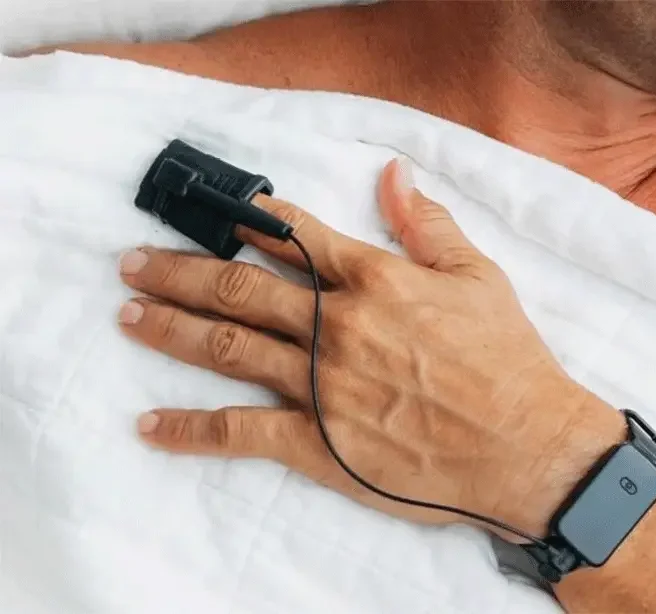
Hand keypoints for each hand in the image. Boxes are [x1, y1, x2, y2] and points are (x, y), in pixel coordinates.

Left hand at [117, 158, 617, 537]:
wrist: (526, 446)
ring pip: (228, 347)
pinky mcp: (318, 443)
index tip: (216, 213)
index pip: (295, 239)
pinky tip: (150, 425)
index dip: (250, 220)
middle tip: (133, 263)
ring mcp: (321, 385)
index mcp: (375, 281)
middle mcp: (336, 325)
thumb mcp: (479, 277)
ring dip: (171, 328)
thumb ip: (428, 224)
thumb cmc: (508, 360)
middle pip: (239, 288)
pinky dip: (191, 429)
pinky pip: (240, 432)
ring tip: (129, 314)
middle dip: (179, 271)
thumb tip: (393, 173)